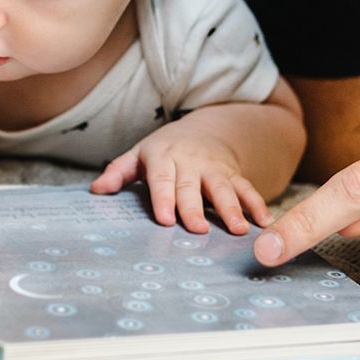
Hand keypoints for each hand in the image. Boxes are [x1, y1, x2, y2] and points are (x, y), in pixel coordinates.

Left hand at [91, 129, 270, 233]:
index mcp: (162, 157)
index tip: (164, 219)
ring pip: (223, 187)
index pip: (161, 179)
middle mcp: (189, 162)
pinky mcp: (234, 174)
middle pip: (191, 187)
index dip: (162, 198)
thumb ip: (119, 172)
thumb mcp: (139, 156)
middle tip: (198, 229)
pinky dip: (256, 204)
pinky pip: (247, 188)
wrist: (203, 130)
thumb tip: (96, 190)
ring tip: (237, 229)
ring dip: (232, 208)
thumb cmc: (164, 151)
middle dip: (194, 207)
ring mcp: (214, 167)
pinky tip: (263, 222)